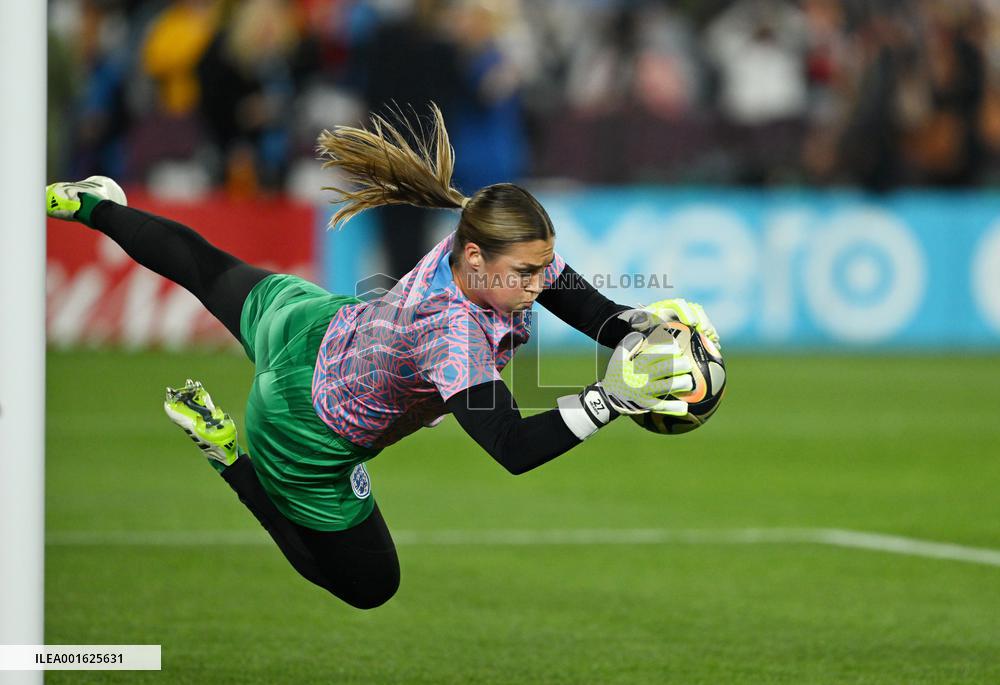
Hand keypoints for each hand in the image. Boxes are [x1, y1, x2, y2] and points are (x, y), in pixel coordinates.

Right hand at [557, 331, 692, 439]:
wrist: (607, 398)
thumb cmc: (616, 375)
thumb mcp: (618, 358)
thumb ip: (628, 345)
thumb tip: (641, 334)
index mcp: (636, 365)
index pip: (654, 354)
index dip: (668, 349)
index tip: (678, 348)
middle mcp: (641, 378)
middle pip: (664, 369)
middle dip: (679, 365)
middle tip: (688, 364)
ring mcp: (644, 392)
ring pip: (666, 387)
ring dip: (680, 384)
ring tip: (689, 382)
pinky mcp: (646, 405)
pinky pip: (662, 406)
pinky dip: (673, 407)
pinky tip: (685, 407)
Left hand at [618, 298, 719, 348]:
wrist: (648, 328)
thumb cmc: (644, 325)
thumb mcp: (640, 322)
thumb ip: (640, 321)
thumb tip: (639, 321)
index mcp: (668, 306)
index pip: (680, 305)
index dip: (687, 313)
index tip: (692, 323)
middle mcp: (681, 309)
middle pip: (695, 310)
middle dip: (702, 319)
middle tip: (704, 331)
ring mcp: (689, 316)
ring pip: (702, 318)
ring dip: (709, 327)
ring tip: (713, 338)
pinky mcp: (695, 326)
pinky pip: (705, 328)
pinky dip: (711, 336)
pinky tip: (716, 344)